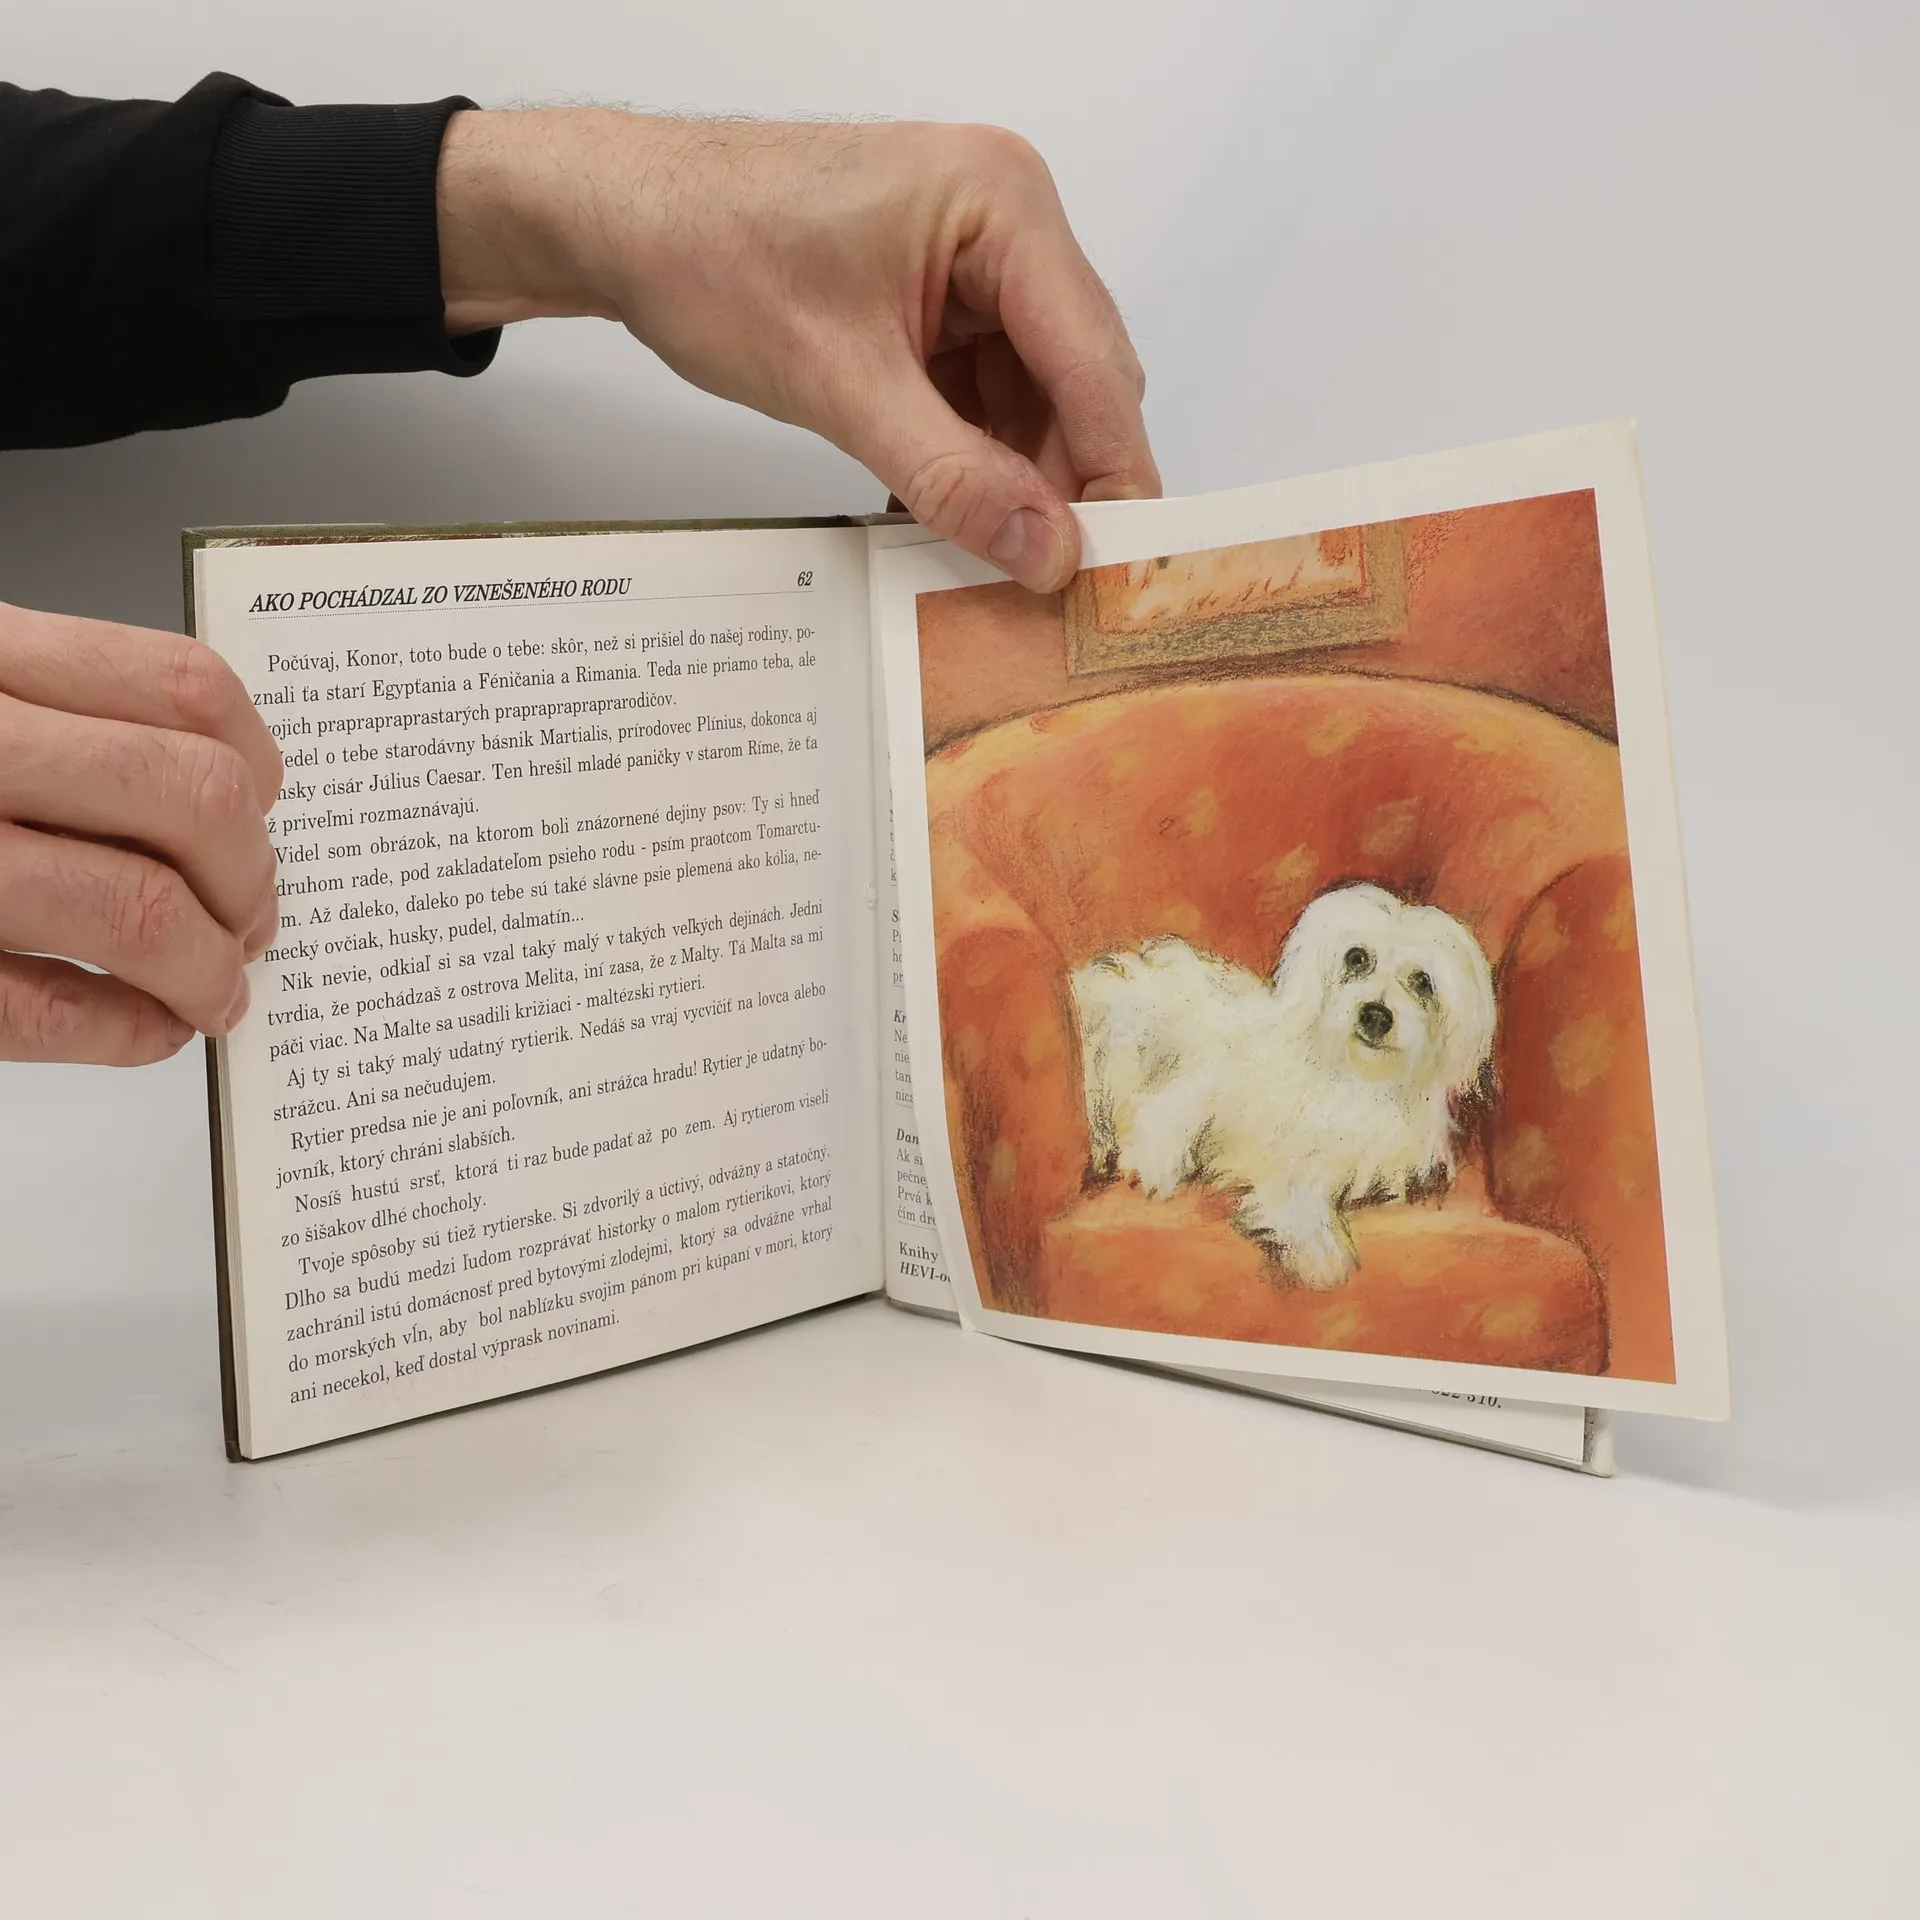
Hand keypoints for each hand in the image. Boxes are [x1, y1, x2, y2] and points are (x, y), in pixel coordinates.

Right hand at [0, 602, 282, 1063]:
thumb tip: (223, 793)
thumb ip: (53, 712)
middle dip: (252, 879)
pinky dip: (129, 1032)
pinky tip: (145, 1030)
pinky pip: (46, 1011)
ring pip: (139, 907)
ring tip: (213, 989)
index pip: (184, 689)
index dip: (258, 765)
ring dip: (208, 968)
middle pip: (194, 798)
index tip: (265, 811)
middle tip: (252, 921)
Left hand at [436, 112, 1159, 589]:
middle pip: (1077, 381)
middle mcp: (1005, 222)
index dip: (1111, 472)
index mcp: (1001, 202)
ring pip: (1032, 398)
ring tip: (990, 557)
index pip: (1094, 361)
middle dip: (1061, 480)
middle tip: (1051, 578)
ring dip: (1011, 477)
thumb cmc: (711, 250)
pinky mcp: (937, 301)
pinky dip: (970, 457)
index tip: (1117, 565)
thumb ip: (951, 476)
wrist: (623, 222)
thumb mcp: (841, 383)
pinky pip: (982, 394)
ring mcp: (972, 263)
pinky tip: (951, 513)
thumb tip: (1042, 551)